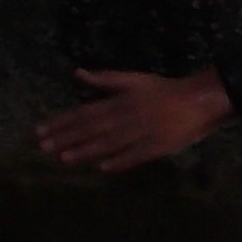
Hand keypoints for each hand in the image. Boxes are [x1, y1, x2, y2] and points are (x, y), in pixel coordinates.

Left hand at [35, 65, 231, 172]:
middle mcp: (128, 117)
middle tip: (43, 147)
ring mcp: (143, 133)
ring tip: (63, 159)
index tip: (41, 130)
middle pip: (92, 129)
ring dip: (85, 151)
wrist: (199, 100)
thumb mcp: (134, 79)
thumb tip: (77, 73)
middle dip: (66, 138)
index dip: (62, 122)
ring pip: (109, 143)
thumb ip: (106, 79)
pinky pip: (135, 156)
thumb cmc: (164, 90)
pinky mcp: (158, 147)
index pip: (85, 112)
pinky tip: (102, 168)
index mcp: (121, 100)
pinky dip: (119, 161)